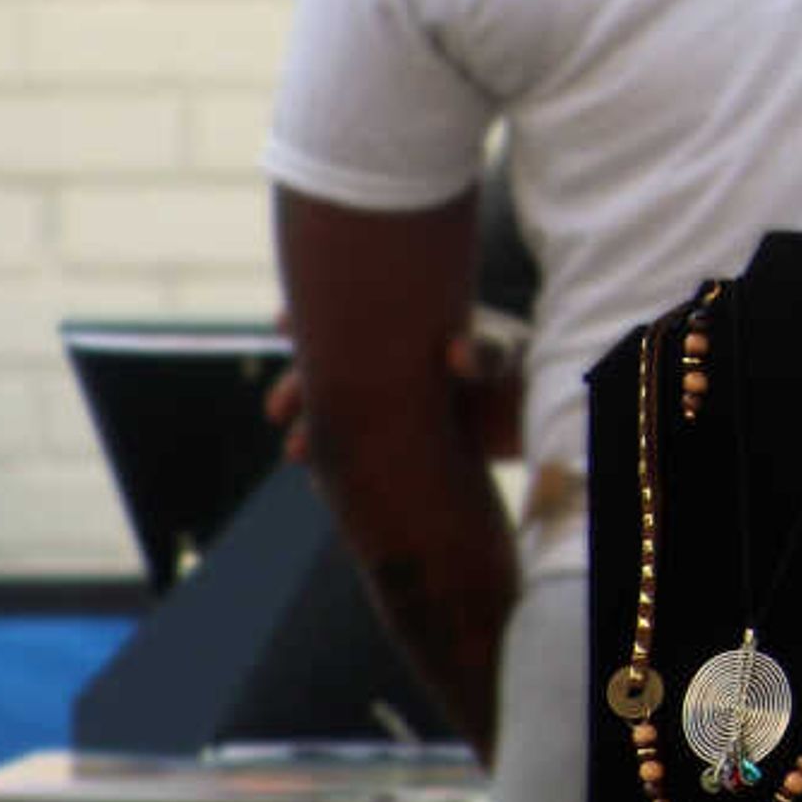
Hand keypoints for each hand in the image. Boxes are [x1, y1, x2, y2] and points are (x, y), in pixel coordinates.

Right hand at [268, 318, 526, 465]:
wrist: (526, 412)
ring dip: (313, 432)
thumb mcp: (503, 353)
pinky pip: (358, 451)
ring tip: (297, 452)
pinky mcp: (394, 442)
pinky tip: (321, 481)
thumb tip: (455, 355)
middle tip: (276, 410)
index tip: (280, 320)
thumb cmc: (513, 365)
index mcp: (399, 333)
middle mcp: (383, 367)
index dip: (312, 321)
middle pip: (329, 374)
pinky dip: (340, 463)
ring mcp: (386, 405)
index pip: (347, 323)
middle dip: (299, 389)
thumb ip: (482, 351)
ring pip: (338, 416)